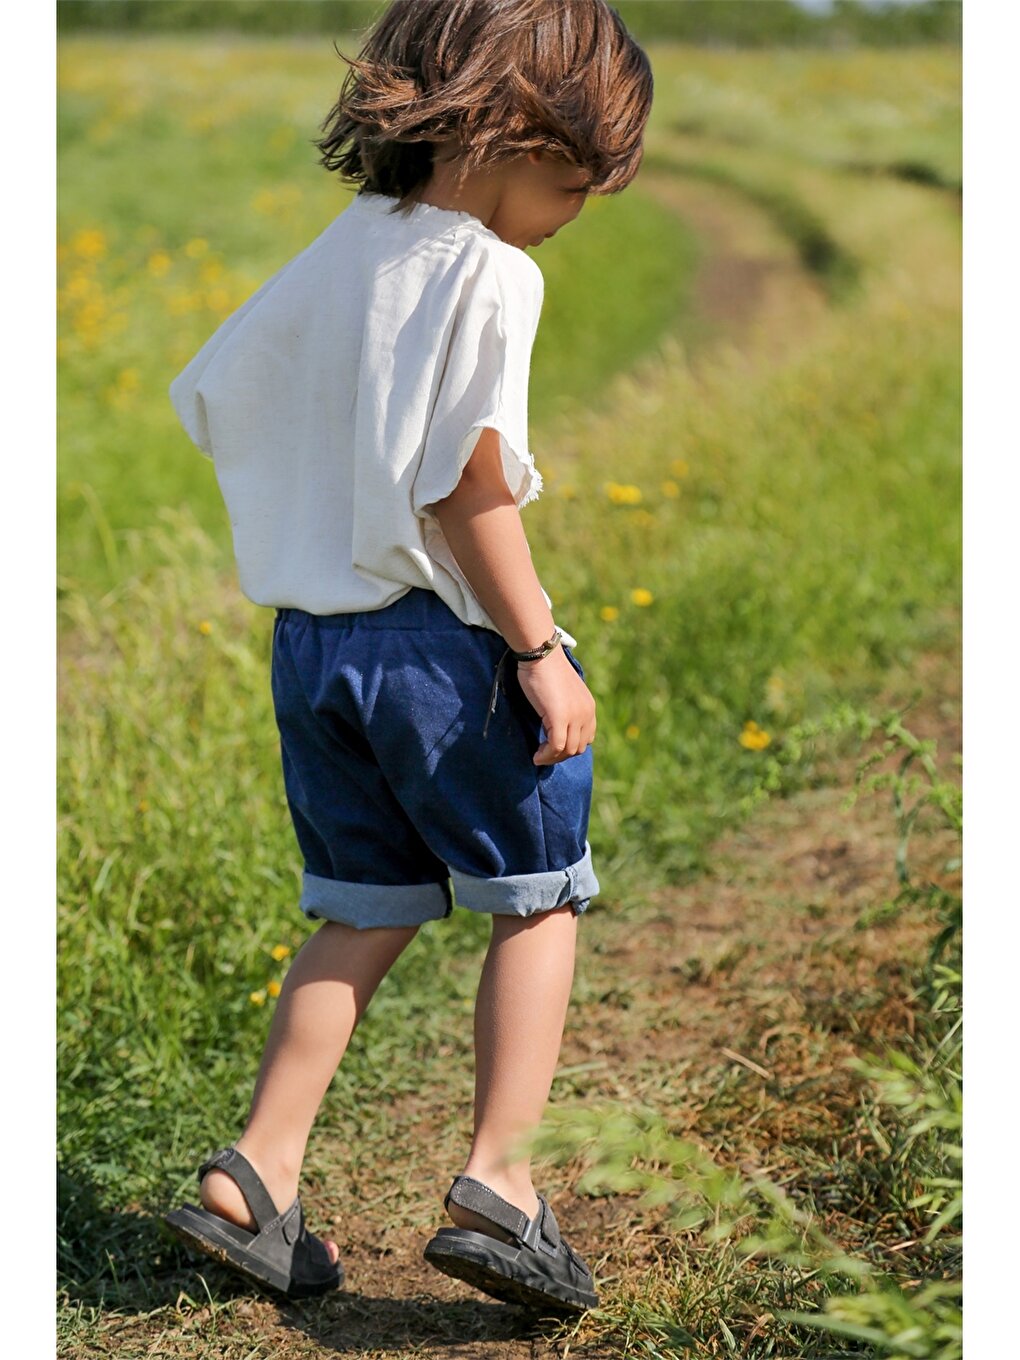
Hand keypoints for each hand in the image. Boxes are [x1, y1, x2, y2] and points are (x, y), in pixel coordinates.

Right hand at [515, 646, 596, 765]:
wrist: (541, 654)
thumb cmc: (545, 669)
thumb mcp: (562, 692)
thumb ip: (566, 707)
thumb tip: (555, 723)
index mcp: (589, 707)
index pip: (586, 738)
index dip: (570, 747)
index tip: (553, 748)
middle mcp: (586, 713)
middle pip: (578, 748)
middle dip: (560, 755)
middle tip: (543, 754)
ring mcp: (575, 716)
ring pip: (568, 750)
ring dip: (552, 758)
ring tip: (538, 755)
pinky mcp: (560, 717)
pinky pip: (556, 746)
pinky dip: (546, 755)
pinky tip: (535, 756)